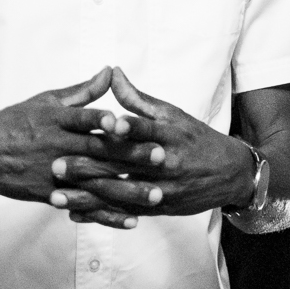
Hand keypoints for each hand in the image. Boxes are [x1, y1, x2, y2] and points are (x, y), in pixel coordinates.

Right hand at [0, 68, 158, 229]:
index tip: (134, 123)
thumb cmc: (14, 122)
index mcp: (56, 121)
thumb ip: (81, 91)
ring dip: (127, 190)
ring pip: (95, 184)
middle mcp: (57, 148)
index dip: (109, 122)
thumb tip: (110, 72)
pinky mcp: (51, 195)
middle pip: (98, 153)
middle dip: (130, 157)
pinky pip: (83, 207)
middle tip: (161, 158)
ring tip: (156, 194)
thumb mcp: (44, 101)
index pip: (86, 120)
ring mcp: (54, 174)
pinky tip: (132, 220)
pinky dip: (107, 215)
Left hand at [58, 69, 256, 217]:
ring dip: (87, 196)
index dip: (126, 127)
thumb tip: (113, 73)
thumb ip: (139, 99)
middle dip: (90, 166)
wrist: (232, 174)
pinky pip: (126, 212)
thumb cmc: (196, 139)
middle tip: (57, 163)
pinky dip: (100, 214)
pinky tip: (74, 214)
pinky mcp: (159, 208)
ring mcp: (162, 189)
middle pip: (125, 165)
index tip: (103, 124)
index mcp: (170, 135)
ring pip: (120, 194)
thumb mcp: (173, 114)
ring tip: (58, 195)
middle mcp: (167, 163)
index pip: (146, 130)